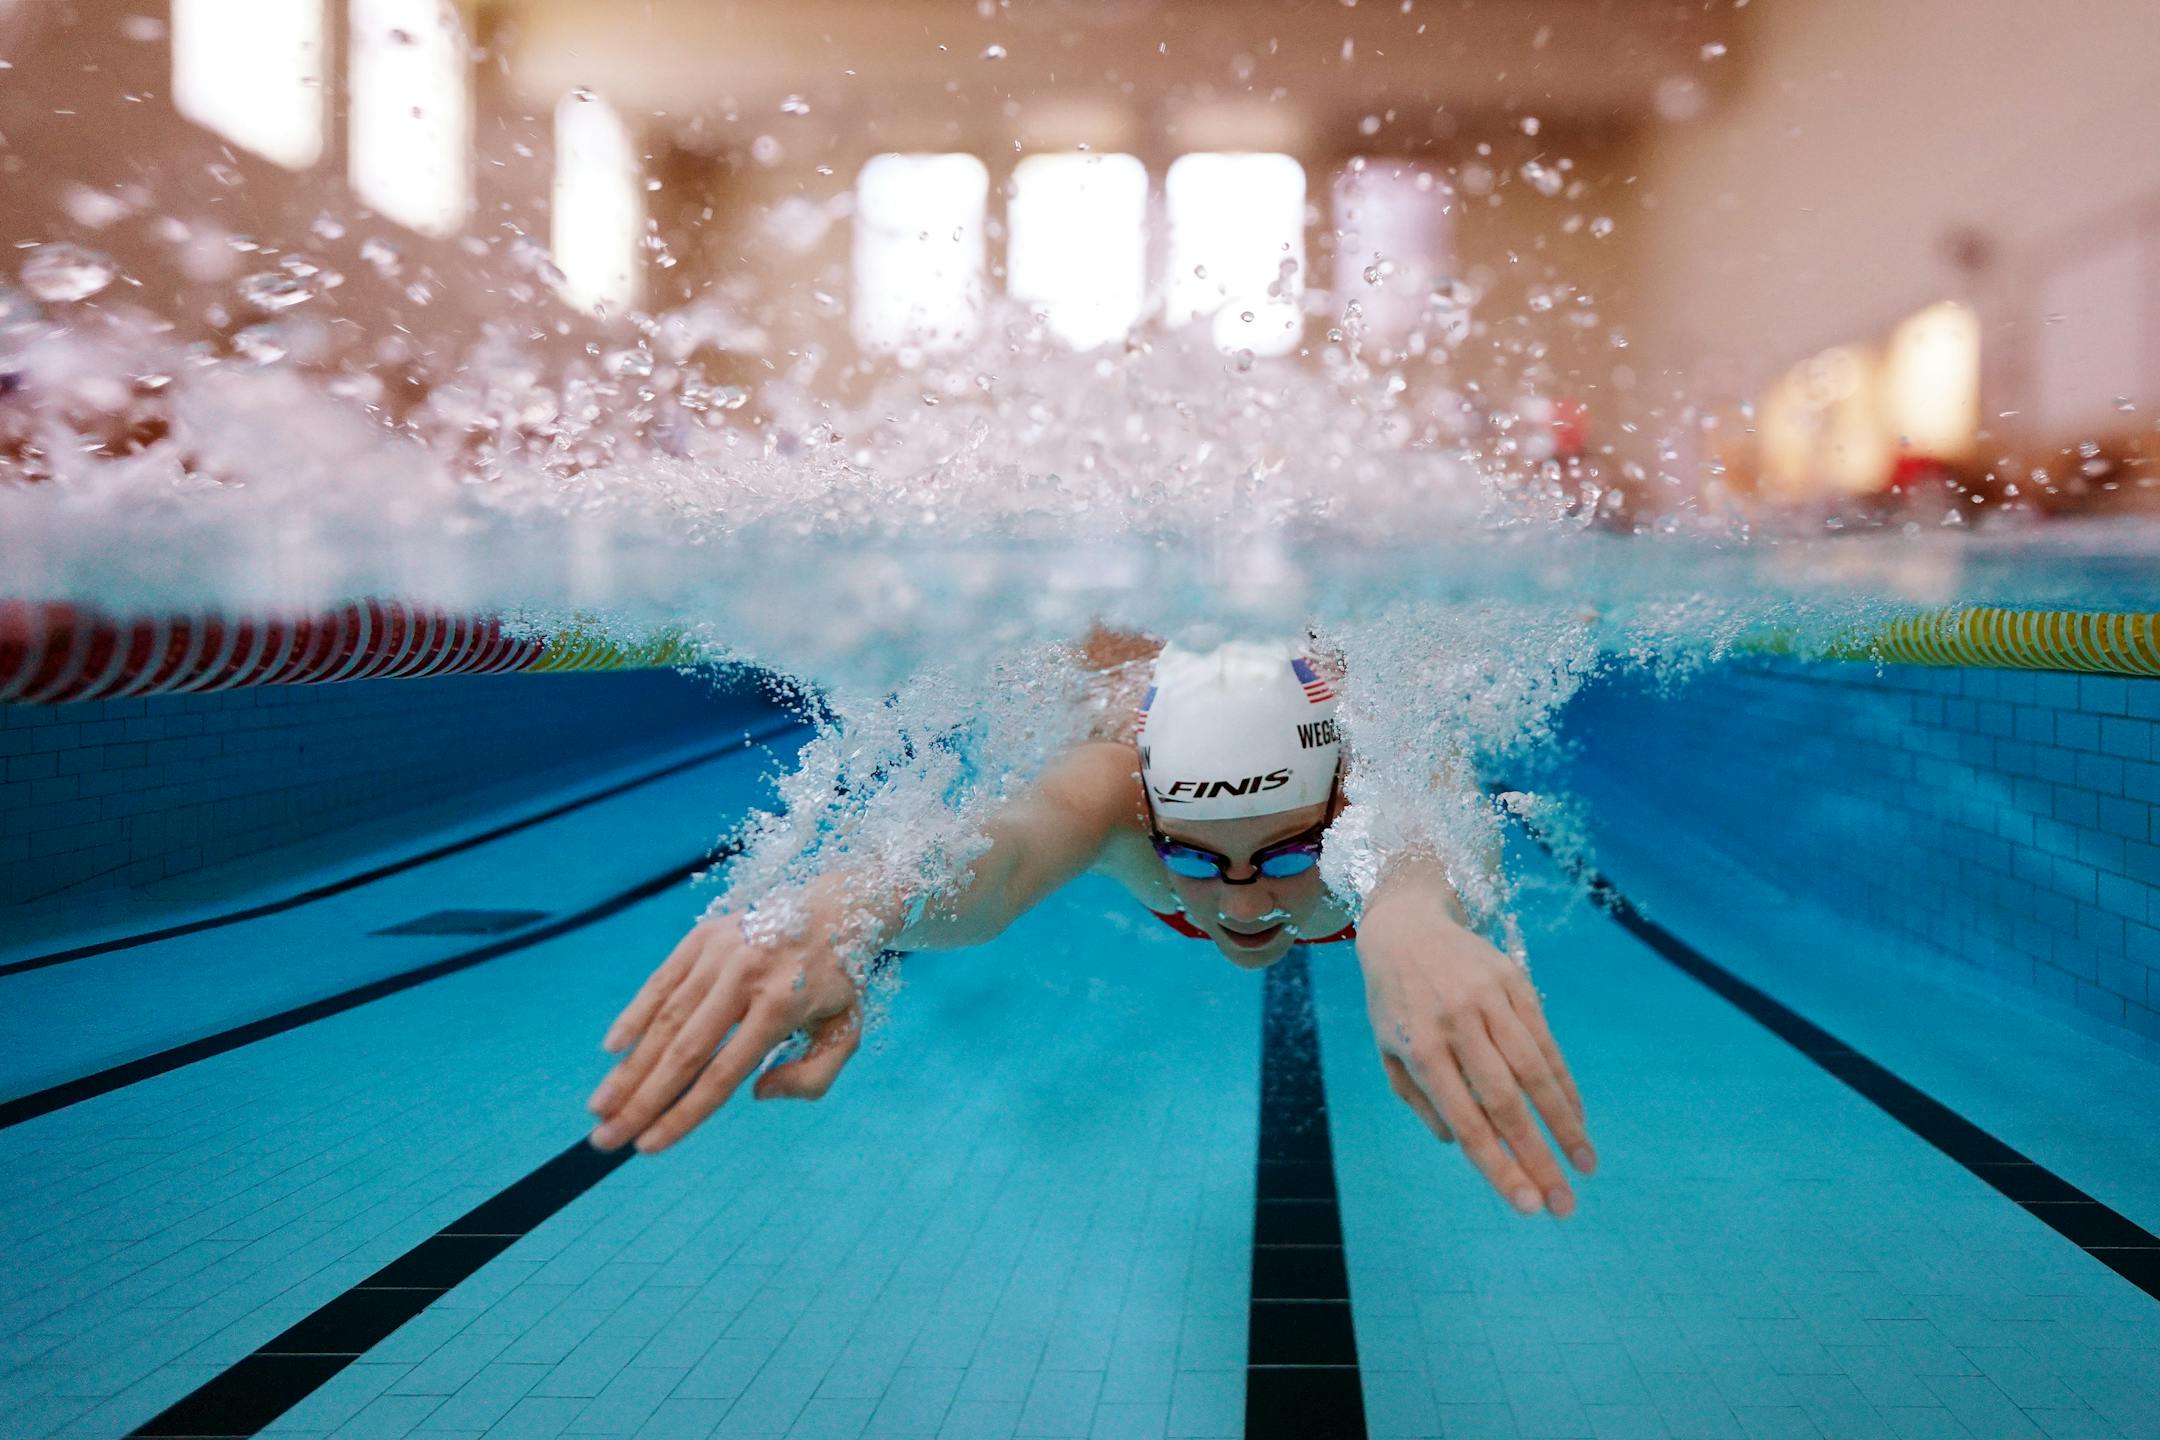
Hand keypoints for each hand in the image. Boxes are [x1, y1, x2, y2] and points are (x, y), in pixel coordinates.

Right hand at [586, 889, 868, 1153]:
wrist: (836, 909)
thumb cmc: (836, 982)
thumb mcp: (845, 1032)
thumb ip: (812, 1076)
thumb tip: (756, 1092)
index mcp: (782, 1006)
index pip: (722, 1074)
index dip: (683, 1115)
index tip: (648, 1146)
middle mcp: (745, 976)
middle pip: (683, 1051)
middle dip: (640, 1100)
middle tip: (605, 1138)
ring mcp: (720, 953)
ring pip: (665, 1019)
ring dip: (628, 1067)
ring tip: (600, 1106)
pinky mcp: (702, 936)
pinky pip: (661, 980)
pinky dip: (634, 1014)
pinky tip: (612, 1050)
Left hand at [1356, 876, 1594, 1216]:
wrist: (1405, 928)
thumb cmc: (1395, 1003)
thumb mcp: (1389, 1052)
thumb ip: (1421, 1100)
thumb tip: (1462, 1145)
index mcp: (1421, 1049)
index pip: (1467, 1122)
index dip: (1499, 1168)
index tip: (1528, 1207)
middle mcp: (1456, 1025)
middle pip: (1506, 1103)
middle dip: (1540, 1159)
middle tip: (1565, 1205)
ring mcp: (1487, 1001)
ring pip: (1535, 1072)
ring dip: (1566, 1124)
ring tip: (1586, 1165)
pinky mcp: (1514, 982)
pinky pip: (1546, 1040)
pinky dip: (1564, 1083)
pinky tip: (1578, 1116)